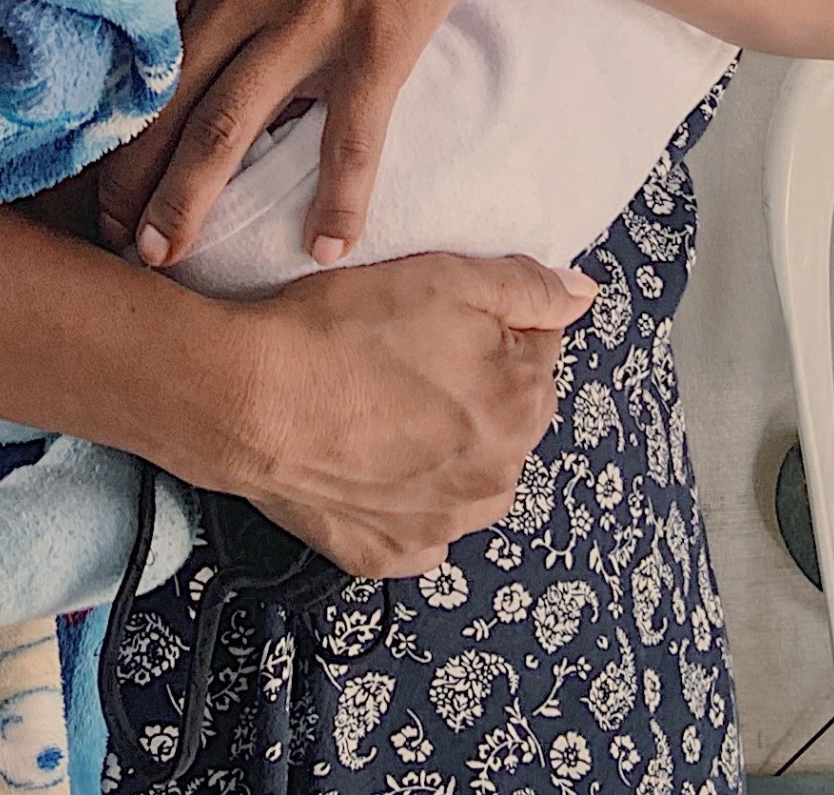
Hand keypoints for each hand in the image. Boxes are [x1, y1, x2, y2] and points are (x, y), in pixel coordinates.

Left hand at [98, 0, 519, 271]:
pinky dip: (336, 199)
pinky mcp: (376, 39)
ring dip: (187, 201)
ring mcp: (307, 15)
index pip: (134, 49)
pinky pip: (349, 136)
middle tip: (106, 239)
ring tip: (164, 258)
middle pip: (161, 99)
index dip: (101, 118)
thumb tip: (166, 12)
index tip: (78, 171)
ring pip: (225, 125)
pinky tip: (323, 247)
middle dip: (123, 180)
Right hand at [239, 249, 595, 575]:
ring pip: (465, 472)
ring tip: (382, 405)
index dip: (491, 324)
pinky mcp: (388, 555)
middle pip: (506, 415)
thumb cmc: (343, 330)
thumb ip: (528, 287)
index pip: (537, 351)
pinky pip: (415, 520)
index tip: (441, 318)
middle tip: (404, 354)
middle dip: (474, 385)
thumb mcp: (447, 277)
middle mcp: (497, 477)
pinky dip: (399, 493)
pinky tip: (365, 454)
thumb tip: (584, 296)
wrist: (249, 398)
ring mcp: (442, 526)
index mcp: (523, 405)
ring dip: (442, 444)